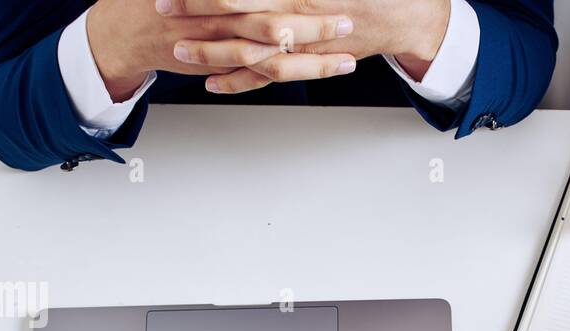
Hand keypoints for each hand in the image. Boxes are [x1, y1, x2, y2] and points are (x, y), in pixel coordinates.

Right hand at [86, 0, 355, 100]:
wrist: (127, 29)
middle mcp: (222, 16)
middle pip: (276, 22)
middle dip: (314, 25)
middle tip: (346, 23)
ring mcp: (221, 45)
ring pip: (272, 58)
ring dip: (311, 61)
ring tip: (344, 61)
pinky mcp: (220, 66)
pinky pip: (255, 76)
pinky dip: (285, 76)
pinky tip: (309, 75)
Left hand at [160, 0, 451, 86]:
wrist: (405, 14)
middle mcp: (299, 13)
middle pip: (238, 13)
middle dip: (197, 10)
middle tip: (163, 8)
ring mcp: (303, 41)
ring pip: (249, 49)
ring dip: (212, 50)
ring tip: (180, 50)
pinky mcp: (308, 61)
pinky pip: (269, 76)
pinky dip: (240, 82)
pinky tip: (213, 83)